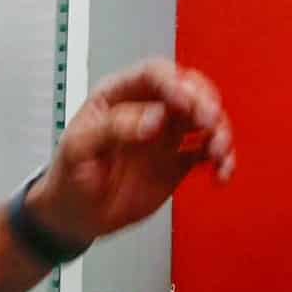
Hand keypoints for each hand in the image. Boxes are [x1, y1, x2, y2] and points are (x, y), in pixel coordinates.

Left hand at [25, 61, 236, 250]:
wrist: (75, 216)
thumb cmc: (69, 176)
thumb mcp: (78, 149)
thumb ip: (113, 128)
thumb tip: (153, 118)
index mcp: (118, 96)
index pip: (153, 75)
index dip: (173, 83)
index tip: (186, 102)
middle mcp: (147, 109)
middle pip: (187, 90)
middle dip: (204, 102)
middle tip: (209, 121)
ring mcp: (165, 134)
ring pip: (204, 119)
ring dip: (219, 130)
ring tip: (218, 152)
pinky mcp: (178, 161)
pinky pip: (207, 152)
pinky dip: (221, 159)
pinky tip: (221, 171)